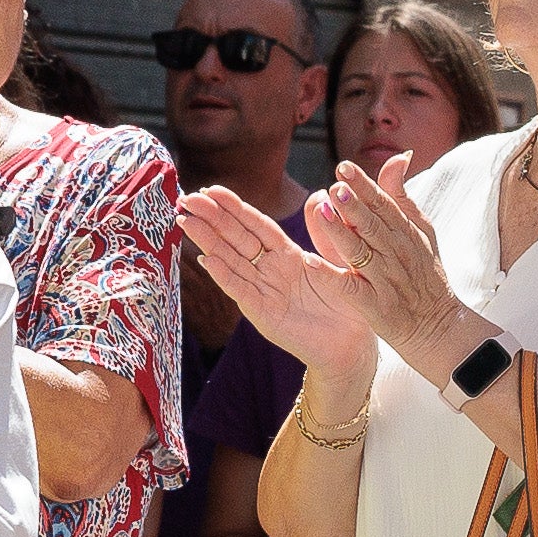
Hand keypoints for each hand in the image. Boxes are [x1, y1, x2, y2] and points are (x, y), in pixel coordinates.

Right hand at [180, 182, 381, 381]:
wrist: (351, 347)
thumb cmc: (348, 305)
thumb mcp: (339, 262)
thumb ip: (325, 232)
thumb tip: (320, 194)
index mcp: (288, 255)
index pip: (256, 225)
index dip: (235, 207)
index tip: (212, 190)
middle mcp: (270, 270)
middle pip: (237, 239)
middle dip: (212, 218)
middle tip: (188, 198)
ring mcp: (263, 291)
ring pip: (231, 261)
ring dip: (208, 241)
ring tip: (186, 221)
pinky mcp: (262, 314)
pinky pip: (241, 290)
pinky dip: (224, 274)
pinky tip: (207, 258)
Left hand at [304, 162, 475, 379]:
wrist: (438, 326)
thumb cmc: (425, 274)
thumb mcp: (422, 232)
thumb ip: (403, 196)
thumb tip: (400, 156)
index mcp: (406, 234)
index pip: (384, 205)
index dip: (365, 186)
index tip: (344, 167)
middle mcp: (396, 254)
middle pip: (372, 226)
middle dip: (353, 206)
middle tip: (336, 186)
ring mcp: (385, 280)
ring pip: (359, 253)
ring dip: (339, 233)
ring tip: (321, 213)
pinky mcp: (374, 306)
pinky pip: (349, 289)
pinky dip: (330, 276)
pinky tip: (310, 263)